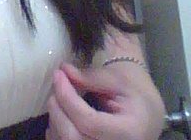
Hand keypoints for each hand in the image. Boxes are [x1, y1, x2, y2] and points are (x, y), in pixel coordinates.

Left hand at [45, 62, 165, 139]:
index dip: (68, 98)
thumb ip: (90, 77)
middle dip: (58, 111)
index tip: (58, 74)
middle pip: (74, 138)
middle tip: (55, 87)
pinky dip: (57, 132)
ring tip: (58, 99)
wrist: (147, 115)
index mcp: (129, 132)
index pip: (89, 122)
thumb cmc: (135, 94)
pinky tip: (61, 115)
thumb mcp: (118, 80)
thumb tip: (63, 70)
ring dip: (55, 121)